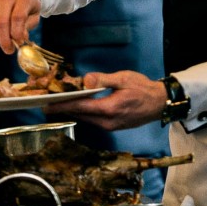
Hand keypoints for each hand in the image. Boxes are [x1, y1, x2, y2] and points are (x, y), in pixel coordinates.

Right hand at [0, 0, 40, 53]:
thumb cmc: (27, 7)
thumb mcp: (34, 15)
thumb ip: (28, 26)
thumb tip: (19, 38)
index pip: (17, 17)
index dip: (17, 33)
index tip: (19, 43)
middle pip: (1, 22)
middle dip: (5, 41)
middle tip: (9, 50)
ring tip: (4, 39)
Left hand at [44, 70, 166, 130]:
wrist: (160, 103)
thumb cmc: (143, 88)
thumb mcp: (123, 78)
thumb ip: (103, 79)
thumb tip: (84, 80)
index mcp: (109, 108)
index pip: (80, 107)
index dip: (62, 106)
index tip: (47, 105)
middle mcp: (107, 122)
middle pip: (80, 115)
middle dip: (64, 109)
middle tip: (47, 103)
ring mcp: (110, 126)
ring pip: (86, 119)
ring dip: (73, 111)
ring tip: (58, 103)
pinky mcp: (113, 126)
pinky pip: (93, 120)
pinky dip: (84, 113)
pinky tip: (78, 106)